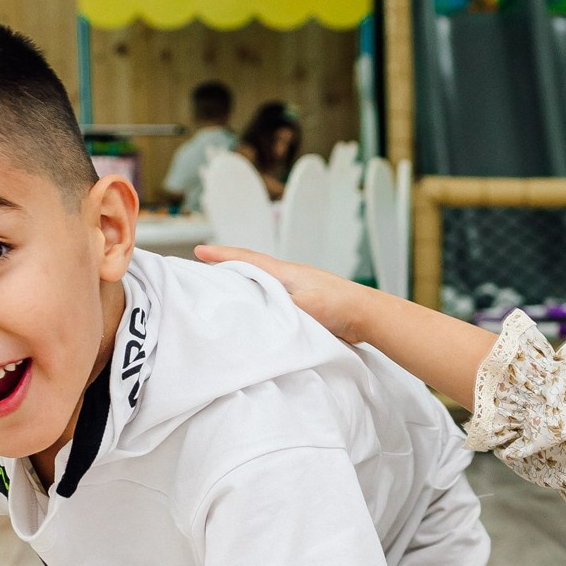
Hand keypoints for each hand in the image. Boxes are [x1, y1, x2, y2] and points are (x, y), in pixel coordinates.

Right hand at [194, 244, 381, 342]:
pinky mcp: (307, 304)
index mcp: (284, 272)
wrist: (368, 314)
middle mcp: (289, 277)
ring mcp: (299, 289)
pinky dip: (261, 299)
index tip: (198, 251)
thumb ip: (276, 307)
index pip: (245, 259)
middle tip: (204, 270)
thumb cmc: (338, 306)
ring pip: (263, 283)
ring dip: (244, 284)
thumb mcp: (301, 306)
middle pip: (251, 268)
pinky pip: (275, 298)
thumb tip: (252, 311)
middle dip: (227, 267)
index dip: (221, 255)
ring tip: (226, 290)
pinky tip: (258, 310)